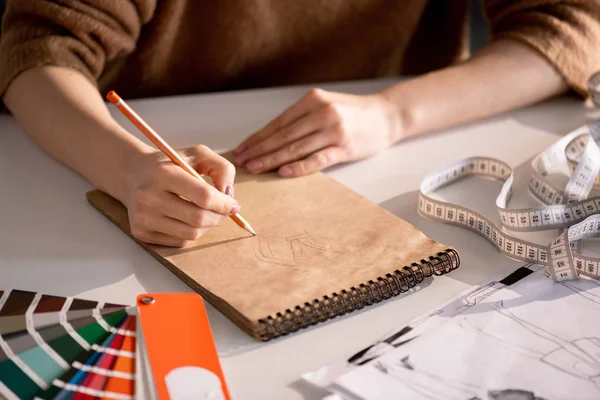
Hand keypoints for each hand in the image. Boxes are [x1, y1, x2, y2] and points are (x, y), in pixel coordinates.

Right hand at [123, 145, 239, 246]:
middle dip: (219, 217)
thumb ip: (221, 168)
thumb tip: (229, 195)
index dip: (224, 203)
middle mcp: (149, 197)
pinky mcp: (141, 232)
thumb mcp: (197, 154)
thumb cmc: (170, 164)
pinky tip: (187, 218)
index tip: (233, 204)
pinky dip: (191, 232)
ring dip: (207, 226)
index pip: (203, 196)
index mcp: (162, 173)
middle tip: (224, 211)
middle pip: (199, 219)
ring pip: (191, 234)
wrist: (132, 174)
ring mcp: (143, 217)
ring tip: (206, 213)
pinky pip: (179, 241)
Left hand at [234, 88, 401, 175]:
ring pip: (296, 147)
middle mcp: (322, 112)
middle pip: (284, 135)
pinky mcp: (344, 147)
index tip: (242, 148)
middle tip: (243, 161)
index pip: (279, 122)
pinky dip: (299, 167)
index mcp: (313, 100)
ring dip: (272, 160)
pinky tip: (283, 172)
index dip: (258, 137)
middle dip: (260, 149)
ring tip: (256, 168)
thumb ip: (302, 118)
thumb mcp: (326, 105)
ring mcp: (334, 130)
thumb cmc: (353, 113)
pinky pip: (317, 159)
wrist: (387, 115)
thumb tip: (271, 138)